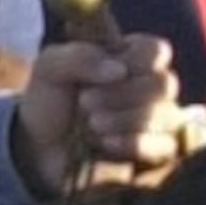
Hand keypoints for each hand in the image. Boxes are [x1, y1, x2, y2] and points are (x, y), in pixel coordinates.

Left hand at [12, 29, 183, 197]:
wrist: (40, 150)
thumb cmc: (49, 103)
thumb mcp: (50, 68)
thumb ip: (79, 56)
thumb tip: (119, 71)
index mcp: (130, 59)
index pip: (157, 51)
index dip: (135, 60)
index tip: (107, 71)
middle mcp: (148, 87)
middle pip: (164, 83)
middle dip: (122, 93)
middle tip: (84, 102)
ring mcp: (155, 122)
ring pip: (165, 114)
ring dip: (124, 118)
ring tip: (90, 124)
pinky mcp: (154, 153)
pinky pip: (164, 145)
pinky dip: (133, 143)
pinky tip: (106, 143)